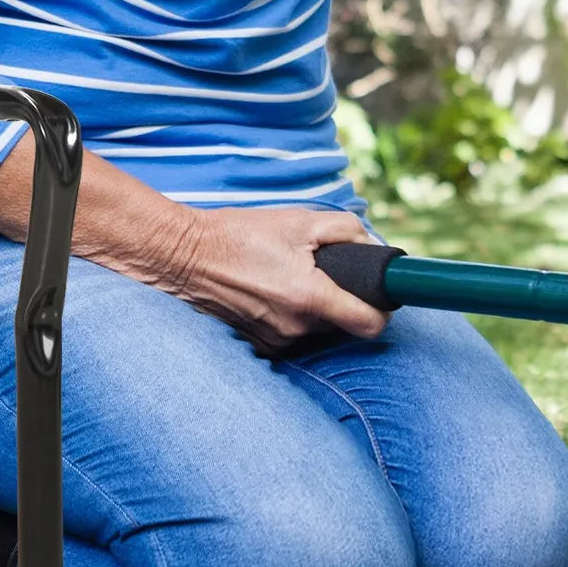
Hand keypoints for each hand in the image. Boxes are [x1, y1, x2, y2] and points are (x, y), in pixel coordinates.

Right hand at [165, 205, 389, 350]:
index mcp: (310, 297)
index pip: (370, 325)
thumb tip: (371, 245)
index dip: (383, 311)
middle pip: (343, 323)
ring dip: (314, 308)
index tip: (379, 296)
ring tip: (289, 278)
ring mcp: (275, 342)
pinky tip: (271, 293)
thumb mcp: (300, 220)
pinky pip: (291, 335)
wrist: (184, 256)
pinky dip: (290, 317)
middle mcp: (295, 328)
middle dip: (341, 299)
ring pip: (316, 329)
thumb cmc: (240, 235)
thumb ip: (346, 230)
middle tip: (322, 271)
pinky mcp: (258, 346)